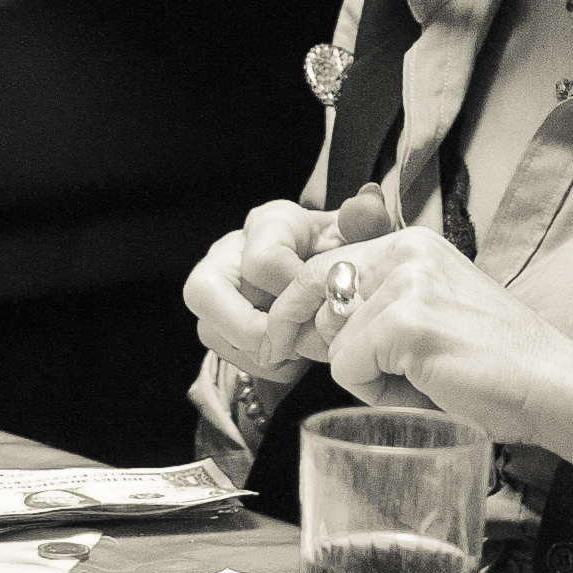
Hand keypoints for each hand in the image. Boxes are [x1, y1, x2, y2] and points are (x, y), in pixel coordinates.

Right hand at [183, 185, 392, 374]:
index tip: (322, 304)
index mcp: (266, 225)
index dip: (294, 293)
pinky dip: (264, 366)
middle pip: (205, 293)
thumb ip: (364, 222)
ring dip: (263, 352)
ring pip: (213, 332)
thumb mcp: (354, 236)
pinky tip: (295, 358)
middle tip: (297, 344)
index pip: (262, 262)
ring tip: (303, 350)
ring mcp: (214, 291)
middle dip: (255, 329)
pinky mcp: (215, 324)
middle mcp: (227, 254)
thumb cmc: (337, 255)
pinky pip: (228, 356)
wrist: (322, 274)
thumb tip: (367, 206)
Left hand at [312, 231, 572, 448]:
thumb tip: (306, 326)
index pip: (322, 265)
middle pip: (315, 295)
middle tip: (388, 373)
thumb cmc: (495, 364)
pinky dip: (376, 392)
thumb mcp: (429, 316)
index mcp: (412, 245)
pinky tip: (425, 388)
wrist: (552, 386)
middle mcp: (407, 251)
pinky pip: (347, 367)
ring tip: (423, 380)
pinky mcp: (407, 322)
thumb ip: (374, 310)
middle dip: (330, 342)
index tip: (286, 339)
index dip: (301, 307)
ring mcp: (407, 284)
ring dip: (366, 375)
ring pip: (332, 340)